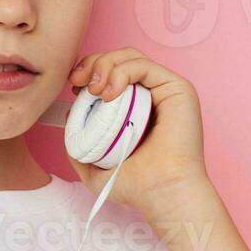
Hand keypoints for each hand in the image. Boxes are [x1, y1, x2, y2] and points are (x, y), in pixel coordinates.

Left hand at [65, 48, 210, 216]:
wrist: (160, 193)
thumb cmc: (135, 185)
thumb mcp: (93, 166)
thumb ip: (78, 144)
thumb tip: (72, 114)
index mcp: (137, 107)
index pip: (111, 73)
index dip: (89, 71)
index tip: (73, 87)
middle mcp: (153, 95)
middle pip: (119, 59)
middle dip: (93, 63)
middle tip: (78, 83)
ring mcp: (165, 90)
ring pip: (130, 57)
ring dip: (104, 65)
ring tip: (94, 91)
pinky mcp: (177, 88)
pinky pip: (144, 65)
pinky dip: (121, 72)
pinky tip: (108, 94)